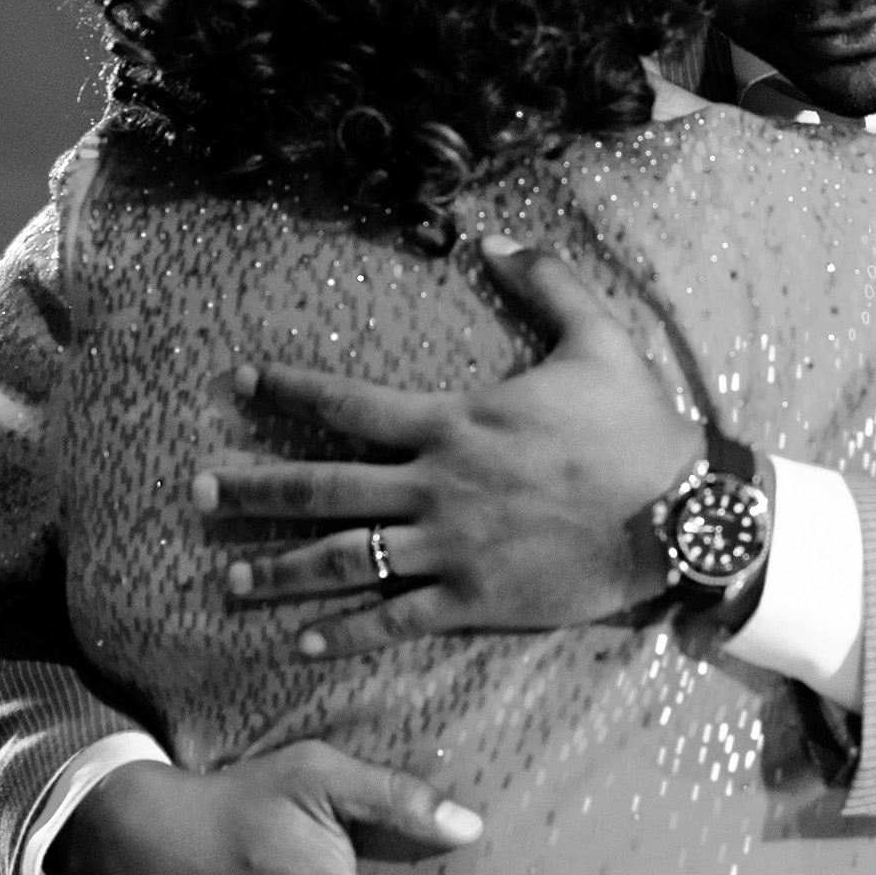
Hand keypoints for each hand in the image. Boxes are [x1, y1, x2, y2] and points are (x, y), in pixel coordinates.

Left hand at [198, 238, 699, 653]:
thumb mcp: (595, 335)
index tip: (239, 381)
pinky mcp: (474, 600)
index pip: (349, 404)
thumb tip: (491, 236)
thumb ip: (542, 280)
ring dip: (281, 568)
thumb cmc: (635, 426)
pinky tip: (305, 638)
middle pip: (323, 489)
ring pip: (345, 560)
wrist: (678, 514)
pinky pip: (395, 618)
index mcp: (453, 421)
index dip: (289, 388)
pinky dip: (347, 630)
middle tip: (197, 494)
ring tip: (230, 578)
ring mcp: (449, 548)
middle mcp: (435, 486)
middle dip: (255, 490)